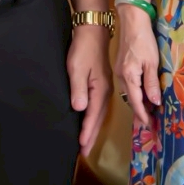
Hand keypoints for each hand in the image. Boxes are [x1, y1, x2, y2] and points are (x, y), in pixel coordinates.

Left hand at [69, 25, 110, 153]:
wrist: (92, 32)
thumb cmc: (83, 49)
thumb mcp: (77, 68)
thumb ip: (79, 89)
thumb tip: (80, 109)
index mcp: (100, 89)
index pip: (93, 115)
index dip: (87, 130)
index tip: (81, 145)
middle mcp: (106, 91)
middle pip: (99, 118)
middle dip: (92, 135)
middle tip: (84, 151)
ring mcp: (105, 87)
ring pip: (100, 113)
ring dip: (94, 128)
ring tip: (87, 142)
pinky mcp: (102, 84)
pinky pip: (99, 106)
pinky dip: (95, 118)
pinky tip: (90, 121)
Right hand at [114, 5, 163, 129]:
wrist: (132, 22)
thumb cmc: (144, 40)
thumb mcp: (152, 62)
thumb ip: (152, 83)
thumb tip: (154, 102)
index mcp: (128, 77)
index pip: (135, 101)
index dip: (142, 114)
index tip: (148, 125)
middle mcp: (121, 76)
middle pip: (130, 98)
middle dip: (140, 110)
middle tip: (150, 121)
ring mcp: (120, 71)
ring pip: (129, 92)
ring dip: (138, 101)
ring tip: (148, 110)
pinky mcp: (121, 66)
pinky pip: (128, 84)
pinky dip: (135, 92)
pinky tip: (142, 93)